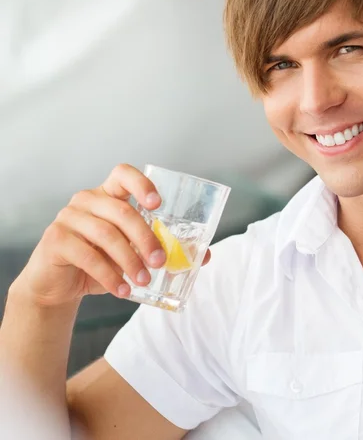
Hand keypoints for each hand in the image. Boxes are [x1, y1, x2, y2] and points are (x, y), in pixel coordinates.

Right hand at [13, 164, 209, 307]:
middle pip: (122, 212)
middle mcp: (86, 200)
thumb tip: (204, 255)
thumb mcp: (132, 254)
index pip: (123, 174)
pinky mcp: (55, 240)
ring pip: (107, 235)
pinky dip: (109, 275)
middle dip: (146, 238)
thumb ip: (161, 249)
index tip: (158, 204)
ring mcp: (68, 217)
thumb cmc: (100, 263)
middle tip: (161, 261)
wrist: (58, 286)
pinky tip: (122, 290)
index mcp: (107, 195)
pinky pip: (87, 256)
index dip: (142, 184)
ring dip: (130, 261)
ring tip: (143, 280)